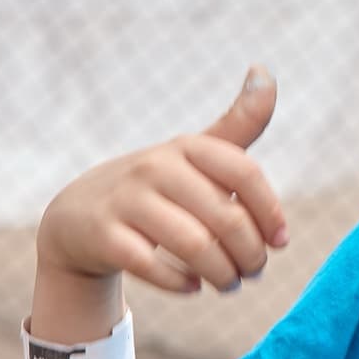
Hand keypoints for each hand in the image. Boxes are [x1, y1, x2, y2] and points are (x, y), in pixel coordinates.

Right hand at [35, 67, 288, 293]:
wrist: (79, 218)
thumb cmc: (158, 188)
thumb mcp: (196, 155)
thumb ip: (238, 124)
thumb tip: (265, 70)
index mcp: (187, 147)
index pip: (244, 173)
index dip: (270, 211)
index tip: (279, 241)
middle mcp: (156, 167)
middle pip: (226, 219)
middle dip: (250, 255)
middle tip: (252, 272)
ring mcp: (127, 200)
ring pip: (196, 247)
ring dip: (223, 275)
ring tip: (229, 284)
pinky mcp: (105, 236)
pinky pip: (154, 266)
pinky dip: (182, 284)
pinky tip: (193, 288)